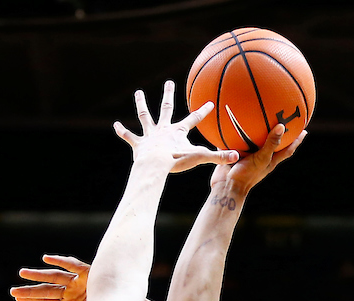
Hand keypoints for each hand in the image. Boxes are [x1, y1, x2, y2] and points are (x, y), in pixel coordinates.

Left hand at [11, 254, 90, 300]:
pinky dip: (60, 261)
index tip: (17, 298)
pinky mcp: (88, 273)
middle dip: (29, 290)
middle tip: (12, 290)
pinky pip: (72, 265)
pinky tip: (45, 258)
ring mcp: (79, 282)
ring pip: (55, 276)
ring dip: (38, 275)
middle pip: (47, 289)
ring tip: (22, 273)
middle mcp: (72, 292)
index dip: (32, 300)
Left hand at [114, 81, 239, 173]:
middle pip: (166, 109)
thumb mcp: (200, 157)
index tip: (210, 103)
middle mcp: (163, 129)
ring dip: (141, 104)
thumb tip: (238, 156)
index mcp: (178, 132)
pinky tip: (115, 125)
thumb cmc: (176, 161)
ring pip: (145, 116)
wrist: (155, 164)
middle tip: (169, 82)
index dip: (202, 112)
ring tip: (138, 92)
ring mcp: (150, 136)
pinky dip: (122, 131)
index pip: (194, 119)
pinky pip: (128, 136)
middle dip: (168, 95)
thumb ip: (218, 156)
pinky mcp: (138, 145)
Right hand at [211, 124, 306, 192]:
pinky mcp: (235, 155)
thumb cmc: (247, 175)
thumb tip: (282, 126)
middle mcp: (261, 158)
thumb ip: (271, 143)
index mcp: (270, 160)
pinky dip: (235, 133)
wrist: (226, 186)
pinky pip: (236, 141)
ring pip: (254, 141)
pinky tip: (232, 122)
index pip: (287, 149)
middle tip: (284, 120)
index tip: (304, 131)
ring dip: (257, 131)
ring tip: (259, 117)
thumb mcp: (261, 158)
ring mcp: (248, 157)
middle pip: (273, 143)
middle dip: (278, 133)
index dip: (296, 141)